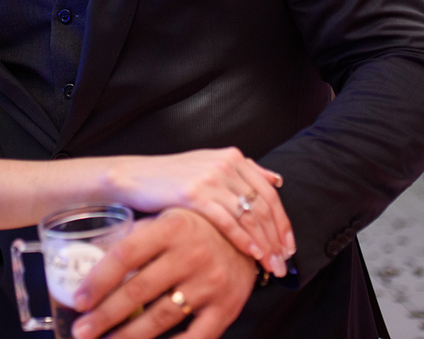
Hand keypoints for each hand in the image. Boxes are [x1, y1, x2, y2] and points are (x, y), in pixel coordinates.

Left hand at [71, 208, 258, 338]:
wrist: (250, 238)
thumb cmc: (198, 228)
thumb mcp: (167, 220)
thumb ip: (135, 237)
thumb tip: (91, 258)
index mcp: (172, 228)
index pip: (125, 255)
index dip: (98, 280)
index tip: (78, 300)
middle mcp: (191, 255)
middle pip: (138, 291)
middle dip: (105, 316)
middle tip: (82, 330)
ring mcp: (210, 284)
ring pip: (160, 318)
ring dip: (128, 335)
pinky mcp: (226, 309)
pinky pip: (194, 338)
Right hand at [110, 148, 291, 274]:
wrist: (134, 176)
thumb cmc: (171, 177)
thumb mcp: (209, 166)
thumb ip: (243, 171)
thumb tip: (277, 179)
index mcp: (233, 157)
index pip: (269, 192)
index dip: (283, 222)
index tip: (289, 246)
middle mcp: (225, 164)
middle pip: (263, 206)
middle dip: (277, 238)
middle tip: (283, 263)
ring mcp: (210, 178)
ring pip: (249, 215)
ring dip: (265, 244)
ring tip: (271, 267)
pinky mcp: (194, 194)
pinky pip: (227, 221)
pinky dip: (244, 240)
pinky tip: (253, 255)